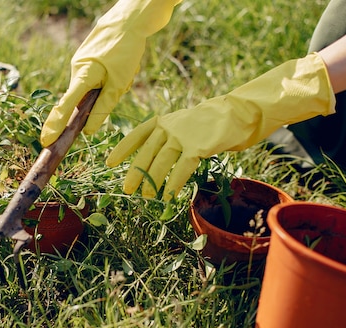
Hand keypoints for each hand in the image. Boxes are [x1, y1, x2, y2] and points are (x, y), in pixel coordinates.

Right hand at [40, 0, 179, 146]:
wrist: (130, 19)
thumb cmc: (126, 49)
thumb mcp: (119, 83)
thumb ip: (103, 107)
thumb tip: (89, 131)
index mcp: (83, 75)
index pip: (65, 106)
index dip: (55, 125)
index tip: (46, 141)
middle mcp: (76, 69)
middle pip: (83, 98)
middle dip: (102, 97)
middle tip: (123, 80)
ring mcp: (80, 62)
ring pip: (92, 88)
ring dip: (109, 86)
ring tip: (125, 69)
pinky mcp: (87, 59)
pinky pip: (95, 77)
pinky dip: (108, 78)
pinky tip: (121, 63)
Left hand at [106, 53, 335, 199]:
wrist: (236, 113)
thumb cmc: (206, 124)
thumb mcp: (181, 126)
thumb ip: (165, 140)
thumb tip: (150, 165)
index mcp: (162, 121)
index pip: (137, 135)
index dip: (122, 149)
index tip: (110, 163)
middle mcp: (169, 127)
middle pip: (146, 152)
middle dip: (135, 172)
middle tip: (127, 189)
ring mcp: (183, 135)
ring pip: (161, 161)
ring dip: (152, 181)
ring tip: (147, 196)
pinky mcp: (199, 145)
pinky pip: (182, 167)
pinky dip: (174, 182)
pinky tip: (169, 194)